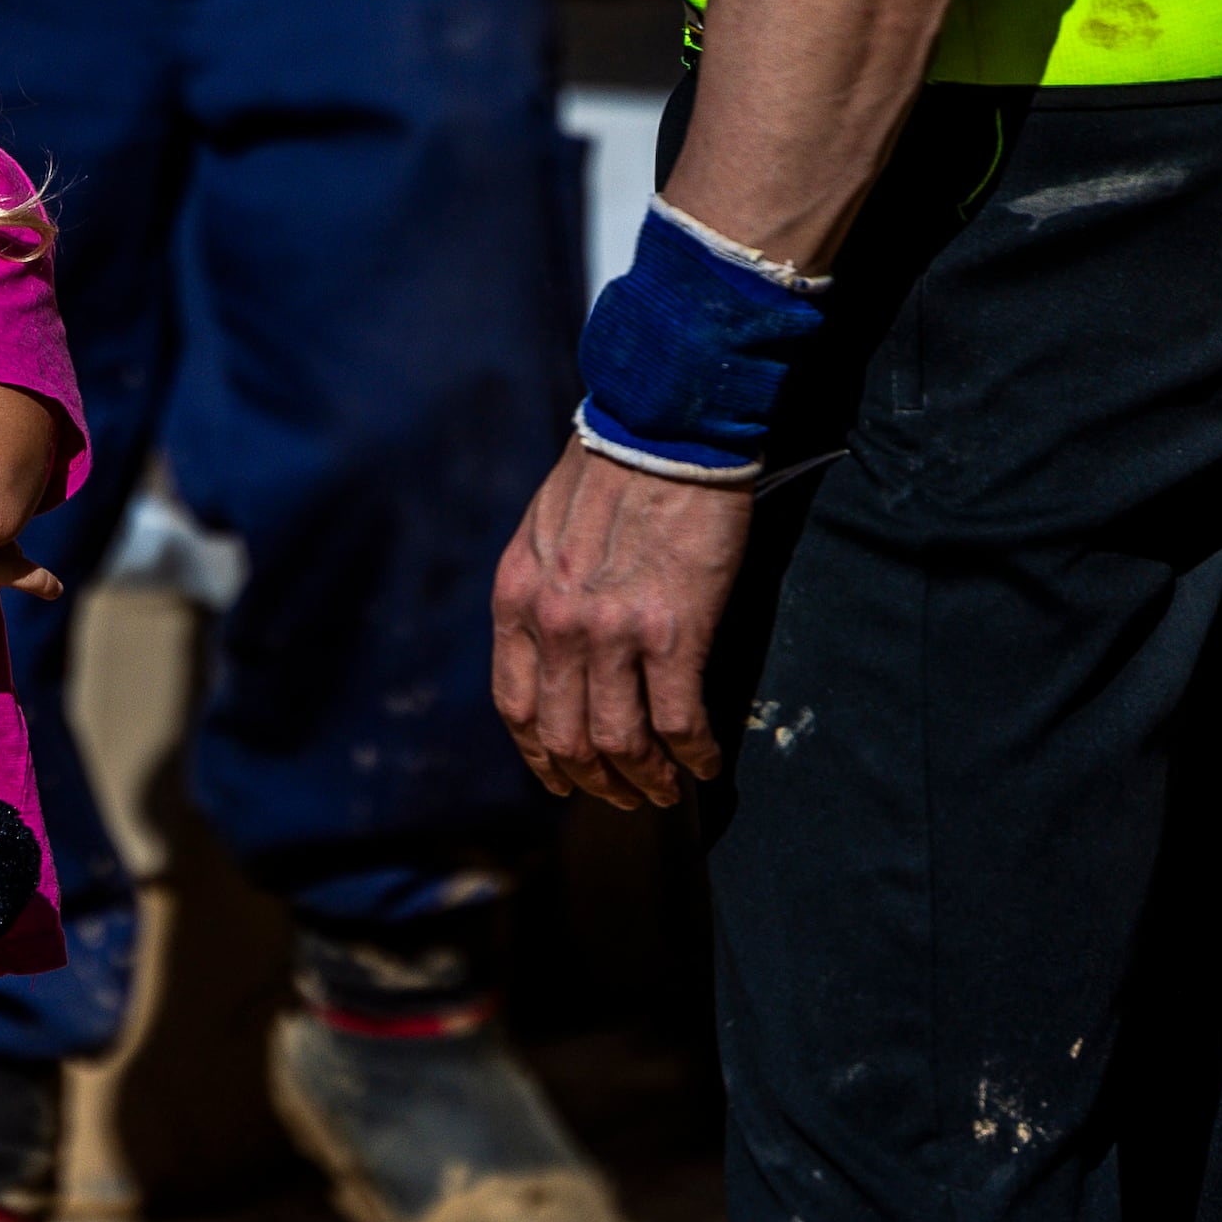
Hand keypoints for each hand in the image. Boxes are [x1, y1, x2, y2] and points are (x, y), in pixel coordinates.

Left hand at [492, 439, 745, 808]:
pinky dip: (692, 756)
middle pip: (566, 737)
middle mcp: (555, 625)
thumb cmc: (612, 467)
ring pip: (620, 742)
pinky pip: (678, 721)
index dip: (539, 757)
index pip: (516, 706)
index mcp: (517, 600)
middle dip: (596, 782)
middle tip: (623, 798)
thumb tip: (557, 645)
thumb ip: (543, 590)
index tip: (562, 778)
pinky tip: (705, 765)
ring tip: (665, 792)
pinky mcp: (674, 632)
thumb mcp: (544, 529)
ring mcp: (612, 633)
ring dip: (645, 780)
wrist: (663, 423)